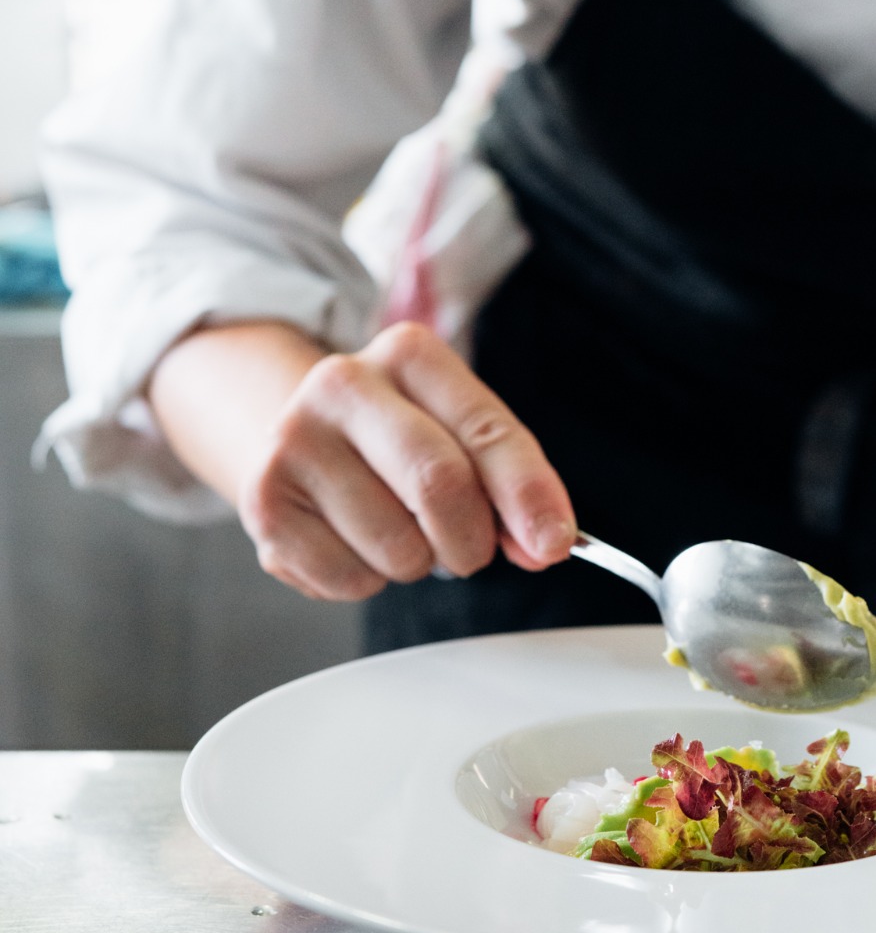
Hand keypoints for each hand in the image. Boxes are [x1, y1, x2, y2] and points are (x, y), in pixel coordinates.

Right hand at [238, 321, 575, 600]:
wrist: (300, 434)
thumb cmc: (399, 437)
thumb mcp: (461, 433)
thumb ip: (512, 484)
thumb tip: (545, 544)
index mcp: (409, 354)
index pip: (487, 431)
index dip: (528, 495)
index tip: (554, 543)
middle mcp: (344, 384)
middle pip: (440, 484)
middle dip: (472, 539)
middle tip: (470, 548)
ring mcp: (294, 441)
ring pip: (398, 545)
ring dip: (417, 562)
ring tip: (396, 528)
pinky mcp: (264, 503)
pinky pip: (351, 579)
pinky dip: (369, 579)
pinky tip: (353, 540)